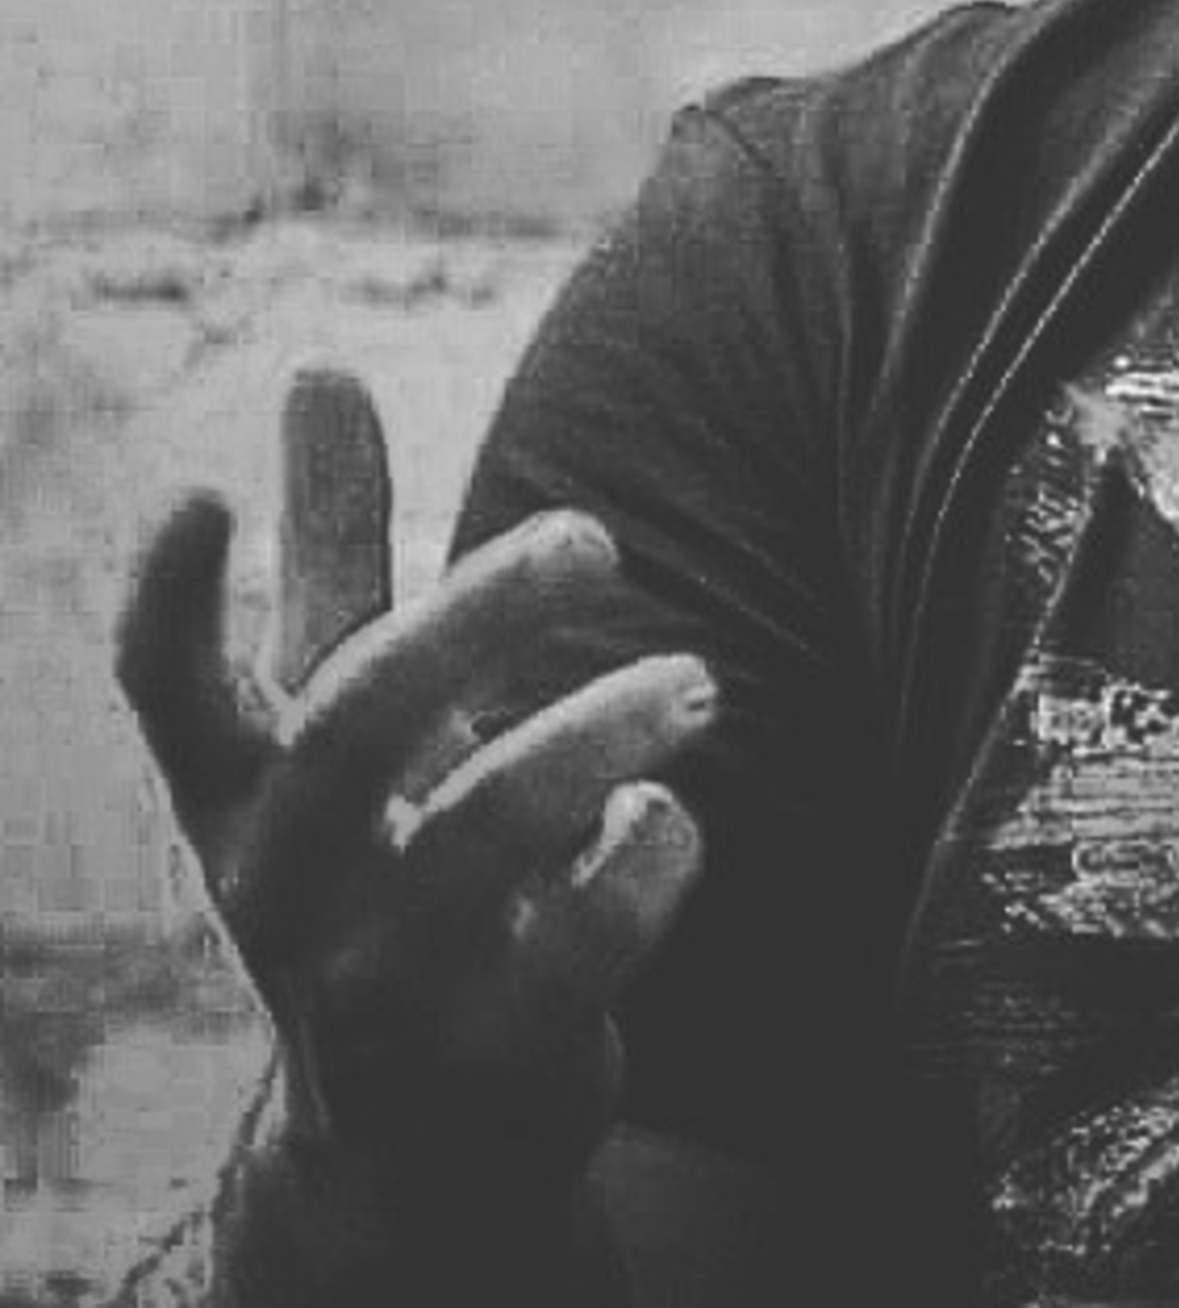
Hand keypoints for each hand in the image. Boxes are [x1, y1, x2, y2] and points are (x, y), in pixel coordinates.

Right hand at [111, 365, 716, 1282]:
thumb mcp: (343, 722)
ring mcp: (386, 978)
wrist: (418, 1132)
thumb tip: (312, 363)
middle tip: (597, 534)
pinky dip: (642, 864)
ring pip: (481, 838)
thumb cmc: (386, 865)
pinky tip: (671, 815)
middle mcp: (293, 885)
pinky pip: (577, 947)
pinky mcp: (491, 1050)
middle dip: (472, 620)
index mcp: (247, 795)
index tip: (198, 492)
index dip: (165, 604)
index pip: (166, 695)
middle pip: (353, 733)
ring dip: (598, 735)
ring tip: (696, 676)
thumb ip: (333, 550)